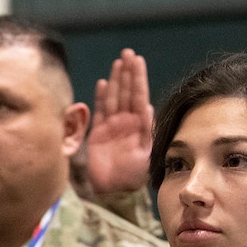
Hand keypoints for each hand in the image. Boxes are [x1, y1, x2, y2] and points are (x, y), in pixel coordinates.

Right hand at [85, 48, 155, 196]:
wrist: (116, 193)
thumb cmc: (135, 176)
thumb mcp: (148, 152)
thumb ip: (148, 130)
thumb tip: (147, 107)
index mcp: (141, 124)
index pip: (139, 95)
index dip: (138, 78)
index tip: (137, 60)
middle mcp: (127, 122)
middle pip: (127, 92)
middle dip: (127, 73)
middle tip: (127, 53)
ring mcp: (112, 127)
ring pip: (114, 98)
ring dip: (116, 80)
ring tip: (118, 62)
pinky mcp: (98, 134)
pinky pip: (100, 112)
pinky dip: (101, 97)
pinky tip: (104, 83)